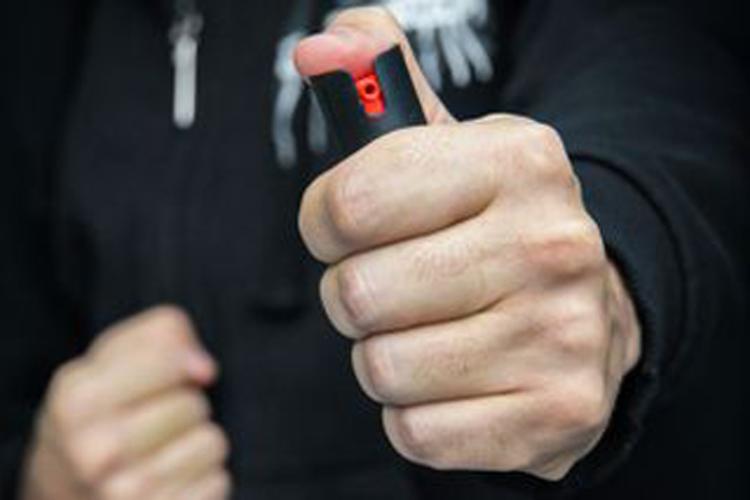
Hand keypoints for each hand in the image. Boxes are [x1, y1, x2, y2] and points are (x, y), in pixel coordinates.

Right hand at [21, 307, 230, 499]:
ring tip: (162, 450)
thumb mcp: (110, 359)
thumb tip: (203, 369)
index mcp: (77, 402)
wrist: (65, 488)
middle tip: (154, 420)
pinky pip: (218, 482)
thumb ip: (161, 335)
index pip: (169, 359)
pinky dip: (203, 479)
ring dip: (197, 442)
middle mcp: (95, 452)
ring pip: (212, 443)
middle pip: (193, 405)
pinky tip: (170, 482)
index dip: (179, 360)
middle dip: (185, 405)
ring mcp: (125, 495)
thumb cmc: (101, 410)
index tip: (171, 371)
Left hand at [297, 8, 641, 479]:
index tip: (347, 229)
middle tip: (396, 287)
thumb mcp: (446, 145)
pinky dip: (416, 413)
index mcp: (518, 160)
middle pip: (356, 296)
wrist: (587, 313)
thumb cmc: (489, 228)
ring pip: (380, 369)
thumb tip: (321, 46)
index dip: (326, 223)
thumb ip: (376, 83)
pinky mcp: (556, 413)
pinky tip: (455, 382)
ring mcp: (562, 335)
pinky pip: (416, 433)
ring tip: (431, 333)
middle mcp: (552, 244)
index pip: (350, 202)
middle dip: (354, 297)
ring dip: (384, 356)